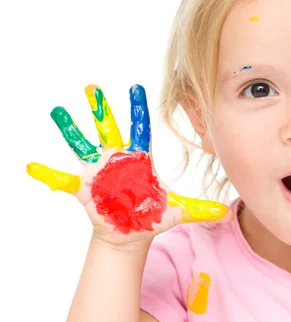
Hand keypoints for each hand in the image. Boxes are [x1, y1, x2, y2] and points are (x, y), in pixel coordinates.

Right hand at [27, 84, 228, 243]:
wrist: (131, 234)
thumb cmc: (152, 216)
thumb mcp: (177, 212)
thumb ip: (201, 210)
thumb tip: (229, 213)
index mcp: (139, 158)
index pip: (140, 129)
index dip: (138, 109)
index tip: (136, 87)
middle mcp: (117, 159)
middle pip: (108, 128)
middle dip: (101, 109)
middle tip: (93, 87)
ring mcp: (98, 171)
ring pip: (82, 144)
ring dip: (70, 128)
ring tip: (58, 110)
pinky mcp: (84, 189)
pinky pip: (62, 180)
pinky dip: (47, 174)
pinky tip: (31, 165)